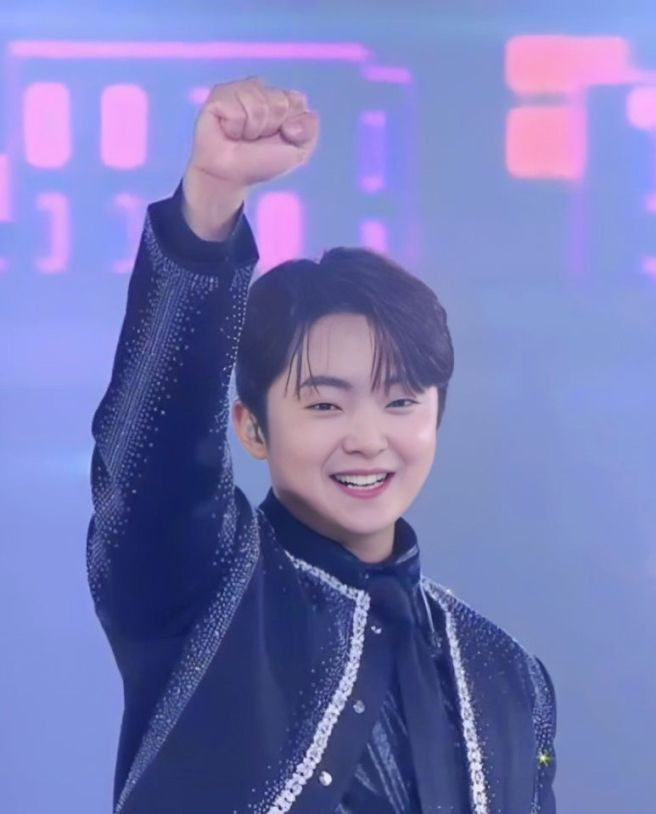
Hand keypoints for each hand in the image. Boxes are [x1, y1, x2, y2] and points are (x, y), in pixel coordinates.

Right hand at [182, 77, 318, 238]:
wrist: (232, 175)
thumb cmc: (261, 162)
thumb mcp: (298, 150)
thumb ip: (310, 129)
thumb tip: (290, 122)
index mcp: (281, 99)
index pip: (296, 99)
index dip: (291, 124)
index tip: (280, 136)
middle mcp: (260, 90)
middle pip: (279, 101)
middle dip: (271, 127)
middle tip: (256, 138)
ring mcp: (239, 90)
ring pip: (258, 104)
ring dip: (252, 128)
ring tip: (242, 136)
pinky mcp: (218, 96)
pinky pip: (236, 108)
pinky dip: (234, 127)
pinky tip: (228, 131)